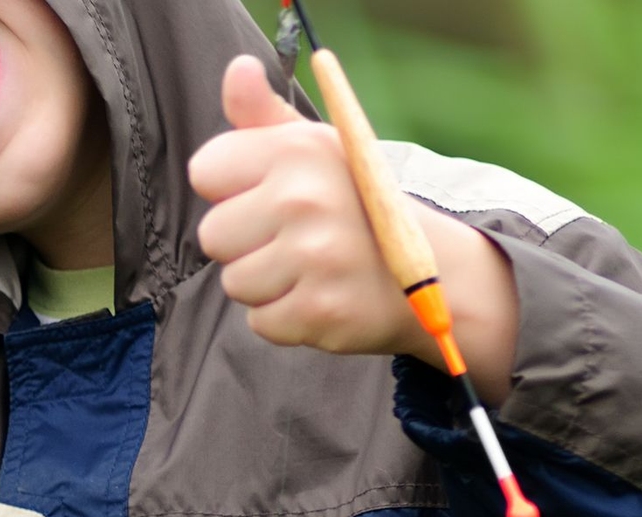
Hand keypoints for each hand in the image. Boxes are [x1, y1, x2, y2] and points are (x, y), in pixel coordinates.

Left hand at [187, 55, 431, 358]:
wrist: (436, 271)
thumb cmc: (355, 204)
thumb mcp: (314, 149)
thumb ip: (263, 115)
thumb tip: (237, 69)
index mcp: (296, 151)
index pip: (205, 171)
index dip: (230, 190)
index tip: (266, 194)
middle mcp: (304, 200)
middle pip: (211, 236)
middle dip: (244, 244)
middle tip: (294, 238)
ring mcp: (314, 258)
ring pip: (234, 283)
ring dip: (266, 284)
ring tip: (310, 269)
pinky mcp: (320, 311)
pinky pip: (262, 322)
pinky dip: (287, 318)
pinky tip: (321, 296)